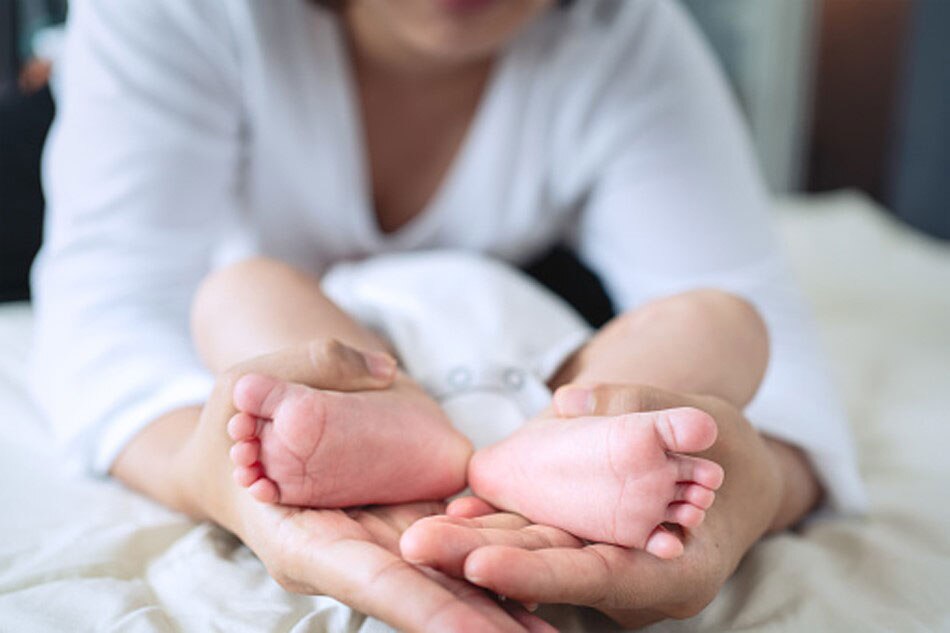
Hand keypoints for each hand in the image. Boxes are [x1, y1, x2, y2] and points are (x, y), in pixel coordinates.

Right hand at [177, 339, 553, 631]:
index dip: (426, 608)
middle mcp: (347, 554)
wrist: (236, 436)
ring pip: (444, 581)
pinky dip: (490, 570)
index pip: (372, 581)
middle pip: (422, 596)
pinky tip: (536, 590)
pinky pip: (450, 550)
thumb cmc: (232, 414)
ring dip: (497, 607)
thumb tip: (385, 373)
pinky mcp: (403, 522)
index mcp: (302, 538)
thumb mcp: (246, 380)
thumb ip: (314, 366)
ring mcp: (379, 542)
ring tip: (556, 630)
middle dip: (479, 623)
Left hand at [402, 384, 788, 626]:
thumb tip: (568, 399)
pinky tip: (454, 516)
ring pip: (536, 559)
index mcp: (675, 570)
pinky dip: (498, 530)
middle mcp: (634, 581)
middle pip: (551, 575)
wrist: (728, 465)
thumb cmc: (722, 443)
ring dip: (476, 548)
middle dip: (481, 561)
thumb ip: (641, 406)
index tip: (480, 564)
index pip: (597, 577)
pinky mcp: (584, 542)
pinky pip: (538, 540)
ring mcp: (606, 563)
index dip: (537, 574)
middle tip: (418, 544)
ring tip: (418, 536)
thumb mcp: (701, 417)